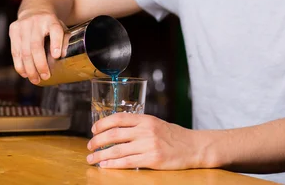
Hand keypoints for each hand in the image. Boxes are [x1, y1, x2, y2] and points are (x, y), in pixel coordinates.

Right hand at [8, 11, 67, 83]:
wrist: (35, 9)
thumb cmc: (50, 24)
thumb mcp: (61, 28)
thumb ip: (64, 40)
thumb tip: (64, 56)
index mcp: (51, 20)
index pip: (55, 30)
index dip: (56, 43)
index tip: (56, 56)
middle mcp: (36, 21)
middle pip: (36, 46)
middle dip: (40, 64)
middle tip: (45, 77)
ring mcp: (23, 25)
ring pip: (24, 51)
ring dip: (29, 68)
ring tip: (35, 79)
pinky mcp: (13, 30)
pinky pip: (15, 51)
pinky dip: (19, 65)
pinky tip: (24, 73)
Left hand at [86, 113, 202, 169]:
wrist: (195, 147)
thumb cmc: (175, 136)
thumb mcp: (157, 124)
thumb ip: (140, 126)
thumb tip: (118, 131)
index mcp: (146, 119)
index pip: (118, 118)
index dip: (102, 124)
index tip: (93, 129)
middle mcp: (146, 130)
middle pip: (114, 134)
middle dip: (97, 141)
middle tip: (90, 146)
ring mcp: (149, 145)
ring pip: (117, 150)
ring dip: (101, 155)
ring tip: (91, 159)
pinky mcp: (152, 159)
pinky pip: (127, 162)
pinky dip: (113, 164)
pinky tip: (105, 165)